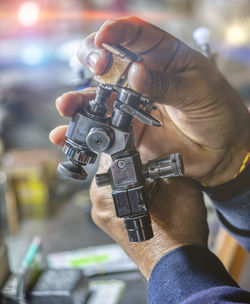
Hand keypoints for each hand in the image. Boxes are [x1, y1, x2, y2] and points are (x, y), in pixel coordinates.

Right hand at [75, 16, 249, 185]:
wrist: (219, 151)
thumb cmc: (218, 113)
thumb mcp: (198, 92)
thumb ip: (166, 84)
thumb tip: (135, 75)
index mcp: (165, 58)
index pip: (136, 35)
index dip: (117, 32)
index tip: (105, 38)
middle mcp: (143, 78)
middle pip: (109, 60)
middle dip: (94, 58)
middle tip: (97, 68)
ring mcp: (132, 105)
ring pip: (98, 96)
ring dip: (78, 99)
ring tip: (66, 105)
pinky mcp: (128, 130)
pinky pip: (103, 127)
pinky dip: (84, 130)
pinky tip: (68, 133)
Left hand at [89, 154, 207, 279]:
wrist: (178, 264)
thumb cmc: (177, 231)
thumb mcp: (176, 182)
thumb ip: (163, 157)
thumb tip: (156, 144)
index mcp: (106, 191)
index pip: (111, 152)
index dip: (128, 142)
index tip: (141, 140)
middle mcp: (98, 203)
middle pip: (111, 167)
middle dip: (129, 160)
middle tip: (149, 160)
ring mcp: (102, 215)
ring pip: (114, 182)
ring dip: (130, 176)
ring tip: (150, 180)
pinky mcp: (111, 223)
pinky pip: (115, 197)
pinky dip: (128, 190)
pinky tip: (146, 195)